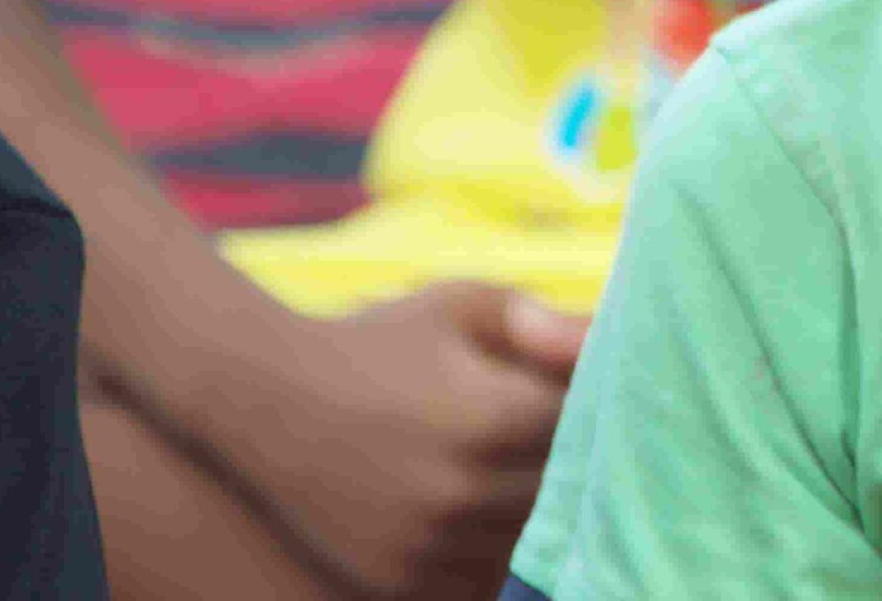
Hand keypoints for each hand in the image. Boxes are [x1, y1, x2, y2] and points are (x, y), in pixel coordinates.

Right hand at [237, 282, 589, 599]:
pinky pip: (481, 578)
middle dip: (578, 465)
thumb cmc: (380, 339)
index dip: (602, 413)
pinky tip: (490, 513)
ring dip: (540, 518)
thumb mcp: (462, 307)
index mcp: (491, 418)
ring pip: (529, 546)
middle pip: (567, 495)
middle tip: (573, 440)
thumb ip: (546, 325)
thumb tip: (618, 336)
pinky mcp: (398, 581)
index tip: (601, 397)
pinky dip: (495, 554)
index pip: (589, 430)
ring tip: (525, 473)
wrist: (263, 397)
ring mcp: (428, 544)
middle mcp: (462, 491)